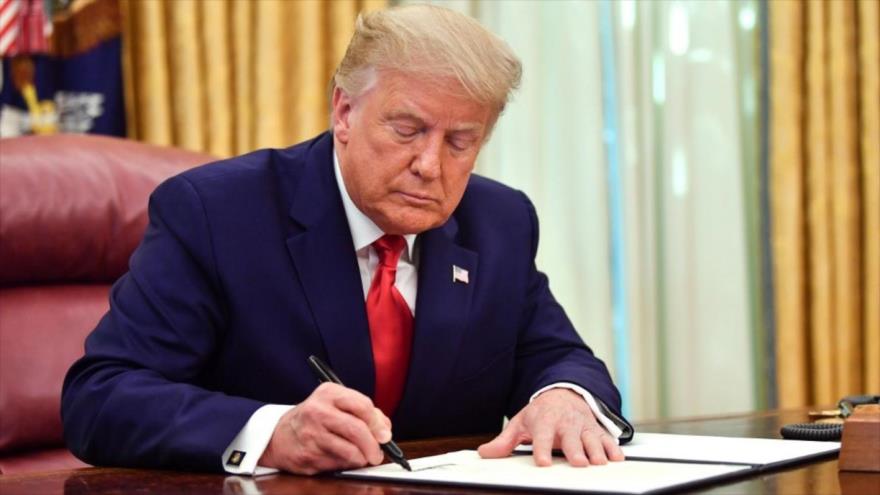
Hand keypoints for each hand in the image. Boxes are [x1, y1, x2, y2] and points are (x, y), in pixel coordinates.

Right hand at [258, 382, 391, 474]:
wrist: (279, 435)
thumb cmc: (315, 419)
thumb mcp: (335, 404)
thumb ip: (362, 412)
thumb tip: (384, 430)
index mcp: (328, 393)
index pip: (362, 405)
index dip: (378, 423)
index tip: (385, 435)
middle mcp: (317, 411)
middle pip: (357, 430)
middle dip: (373, 445)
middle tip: (378, 454)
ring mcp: (311, 434)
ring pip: (349, 451)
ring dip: (362, 458)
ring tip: (362, 457)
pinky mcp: (307, 455)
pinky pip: (337, 464)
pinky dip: (346, 465)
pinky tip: (341, 459)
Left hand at [478, 388, 623, 466]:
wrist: (564, 394)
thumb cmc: (541, 414)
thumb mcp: (520, 423)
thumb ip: (504, 441)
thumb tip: (485, 453)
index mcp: (544, 422)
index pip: (542, 437)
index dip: (542, 449)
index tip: (543, 462)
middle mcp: (565, 424)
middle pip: (571, 439)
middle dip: (576, 451)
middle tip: (578, 463)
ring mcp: (583, 427)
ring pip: (592, 440)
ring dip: (596, 451)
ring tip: (598, 463)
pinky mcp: (596, 430)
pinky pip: (607, 439)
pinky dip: (613, 448)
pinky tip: (616, 458)